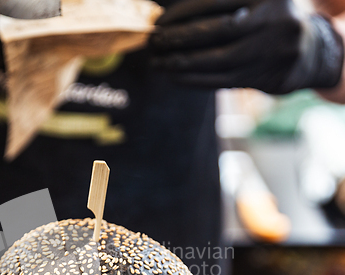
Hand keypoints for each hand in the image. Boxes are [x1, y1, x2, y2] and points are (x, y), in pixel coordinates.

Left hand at [150, 0, 343, 93]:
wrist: (306, 50)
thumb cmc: (265, 20)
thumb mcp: (252, 2)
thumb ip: (218, 6)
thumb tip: (171, 19)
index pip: (215, 2)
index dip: (182, 13)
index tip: (159, 23)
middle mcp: (272, 19)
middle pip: (215, 30)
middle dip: (179, 38)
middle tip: (153, 43)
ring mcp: (269, 51)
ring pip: (216, 60)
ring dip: (181, 63)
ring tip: (158, 62)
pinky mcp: (262, 77)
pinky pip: (220, 80)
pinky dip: (193, 79)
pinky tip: (174, 76)